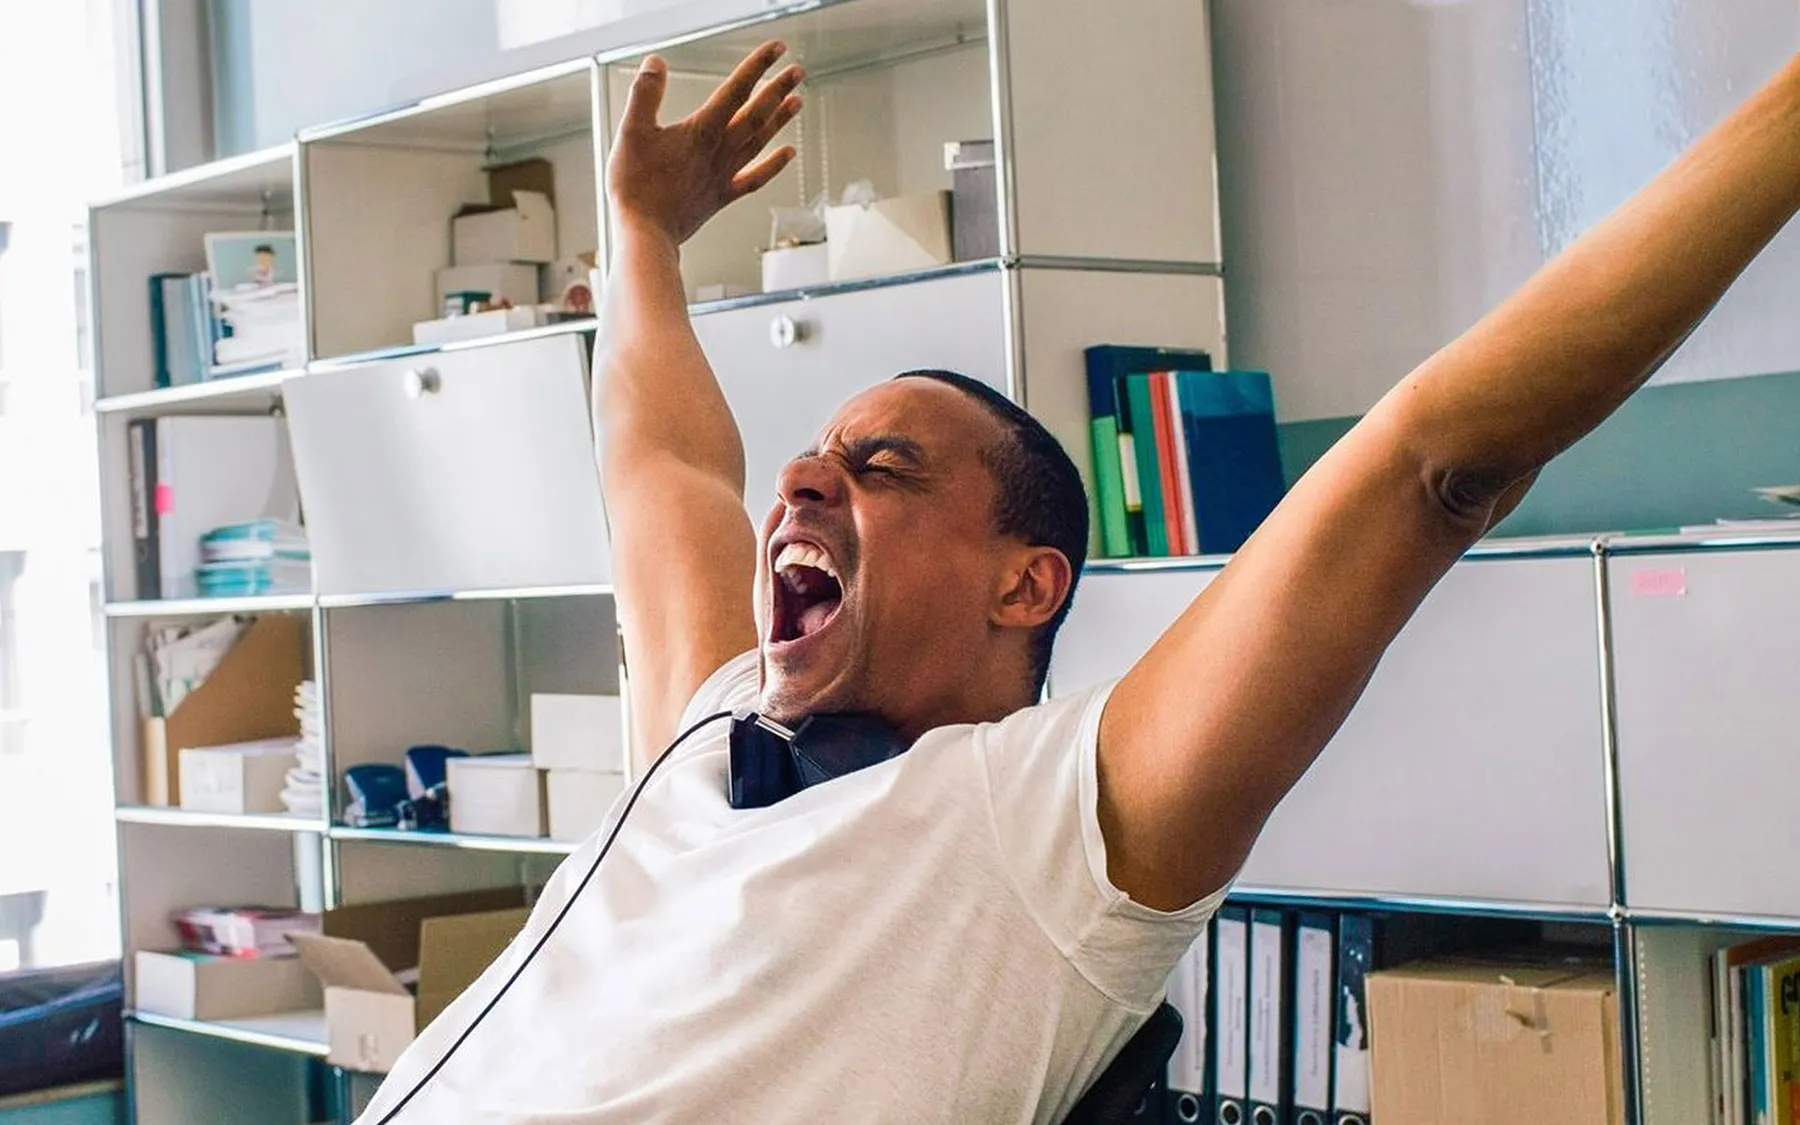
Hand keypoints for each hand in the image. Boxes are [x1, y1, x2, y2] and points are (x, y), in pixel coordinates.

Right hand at [608, 41, 804, 245]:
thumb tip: (656, 63)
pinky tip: (788, 154)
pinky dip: (774, 165)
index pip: (735, 90)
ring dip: (781, 119)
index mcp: (701, 131)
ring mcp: (724, 174)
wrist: (645, 234)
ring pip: (760, 141)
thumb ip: (645, 94)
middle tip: (798, 71)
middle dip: (778, 88)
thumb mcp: (632, 132)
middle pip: (756, 113)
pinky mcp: (721, 196)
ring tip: (798, 101)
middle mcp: (720, 151)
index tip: (776, 49)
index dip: (757, 66)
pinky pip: (755, 178)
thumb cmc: (635, 187)